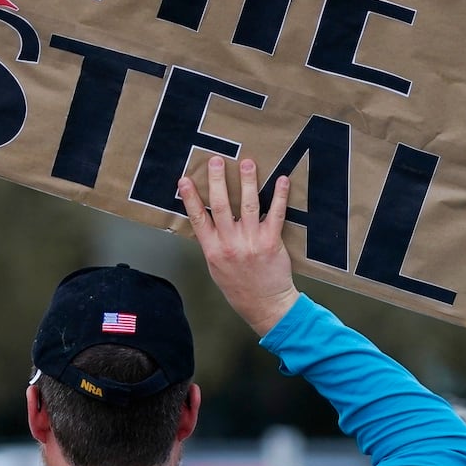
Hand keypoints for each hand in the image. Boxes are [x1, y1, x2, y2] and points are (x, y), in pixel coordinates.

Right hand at [178, 156, 298, 335]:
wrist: (265, 304)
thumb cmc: (239, 287)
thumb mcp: (216, 268)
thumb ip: (211, 243)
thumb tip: (205, 221)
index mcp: (213, 250)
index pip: (198, 219)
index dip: (190, 198)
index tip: (184, 180)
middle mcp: (230, 244)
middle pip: (222, 206)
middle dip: (217, 181)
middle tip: (216, 161)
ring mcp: (251, 241)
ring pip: (249, 205)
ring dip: (248, 182)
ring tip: (247, 163)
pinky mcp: (271, 242)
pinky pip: (276, 214)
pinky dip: (279, 196)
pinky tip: (281, 180)